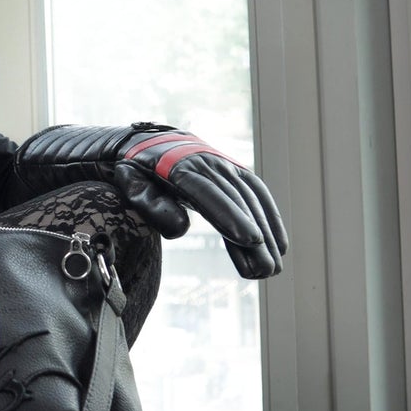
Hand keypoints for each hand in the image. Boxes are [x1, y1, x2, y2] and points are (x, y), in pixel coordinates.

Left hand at [114, 125, 288, 278]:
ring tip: (272, 269)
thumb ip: (151, 204)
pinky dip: (271, 218)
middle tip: (266, 271)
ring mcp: (224, 165)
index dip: (230, 215)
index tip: (251, 239)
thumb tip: (181, 229)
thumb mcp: (131, 183)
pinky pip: (258, 194)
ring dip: (267, 233)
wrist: (149, 139)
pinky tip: (279, 245)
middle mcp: (207, 162)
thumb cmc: (136, 169)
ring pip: (251, 200)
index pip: (206, 193)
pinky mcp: (235, 171)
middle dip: (256, 236)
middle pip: (235, 201)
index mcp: (176, 166)